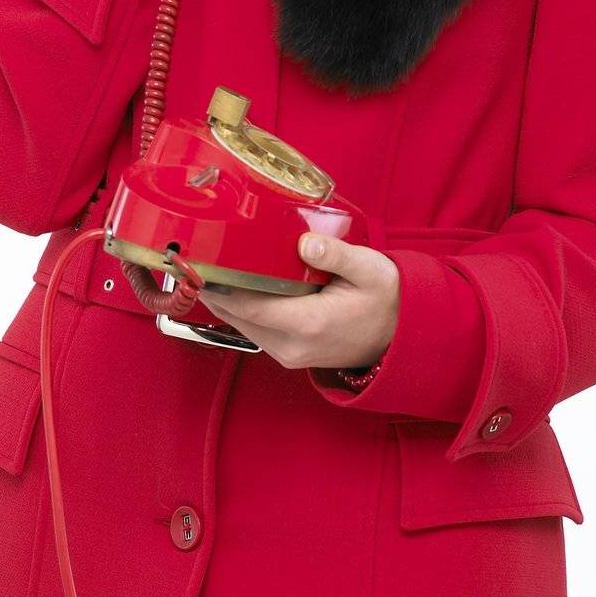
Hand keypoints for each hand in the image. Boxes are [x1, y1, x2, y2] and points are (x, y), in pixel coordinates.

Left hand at [197, 234, 399, 371]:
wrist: (401, 335)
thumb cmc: (386, 299)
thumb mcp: (370, 269)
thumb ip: (336, 255)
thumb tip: (306, 242)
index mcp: (308, 323)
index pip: (248, 305)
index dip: (218, 286)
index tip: (199, 264)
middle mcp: (292, 345)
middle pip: (237, 316)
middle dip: (214, 288)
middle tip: (194, 257)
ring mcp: (289, 353)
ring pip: (242, 324)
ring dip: (224, 299)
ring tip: (207, 266)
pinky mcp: (289, 352)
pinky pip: (254, 329)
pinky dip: (240, 308)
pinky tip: (233, 284)